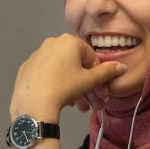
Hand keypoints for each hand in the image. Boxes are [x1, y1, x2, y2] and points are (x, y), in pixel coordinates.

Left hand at [10, 34, 127, 119]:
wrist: (33, 102)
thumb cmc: (65, 87)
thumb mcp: (89, 80)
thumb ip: (107, 72)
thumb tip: (122, 66)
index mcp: (69, 41)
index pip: (92, 58)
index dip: (99, 78)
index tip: (102, 94)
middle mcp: (52, 42)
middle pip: (76, 66)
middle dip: (88, 87)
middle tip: (93, 104)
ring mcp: (37, 55)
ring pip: (62, 71)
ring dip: (74, 89)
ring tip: (78, 107)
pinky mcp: (26, 68)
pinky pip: (47, 75)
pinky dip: (57, 85)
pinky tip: (61, 101)